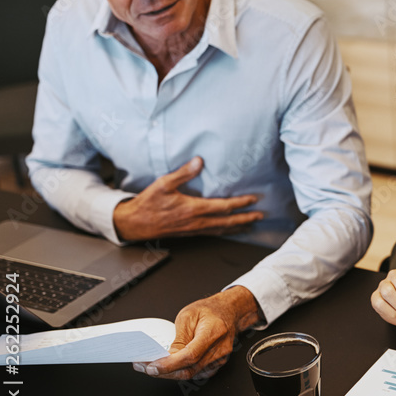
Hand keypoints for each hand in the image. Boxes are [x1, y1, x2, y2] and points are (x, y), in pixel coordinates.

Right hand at [113, 157, 262, 240]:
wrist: (135, 223)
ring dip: (238, 227)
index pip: (224, 207)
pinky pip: (212, 233)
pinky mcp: (190, 233)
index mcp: (193, 209)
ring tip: (251, 225)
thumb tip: (198, 161)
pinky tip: (229, 230)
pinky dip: (225, 232)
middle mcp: (197, 222)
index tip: (254, 200)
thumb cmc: (148, 203)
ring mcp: (194, 229)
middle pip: (227, 222)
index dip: (241, 203)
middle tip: (260, 216)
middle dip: (246, 219)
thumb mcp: (163, 184)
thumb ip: (183, 173)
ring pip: (221, 230)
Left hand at [134, 286, 260, 379]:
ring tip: (154, 366)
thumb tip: (168, 356)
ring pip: (191, 374)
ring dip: (171, 373)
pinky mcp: (217, 364)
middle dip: (165, 372)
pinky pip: (196, 373)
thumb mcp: (188, 315)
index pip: (190, 356)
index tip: (152, 367)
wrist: (229, 311)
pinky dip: (181, 372)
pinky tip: (170, 367)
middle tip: (145, 368)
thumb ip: (179, 337)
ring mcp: (220, 358)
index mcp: (213, 332)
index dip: (170, 365)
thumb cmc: (210, 310)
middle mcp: (220, 348)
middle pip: (190, 369)